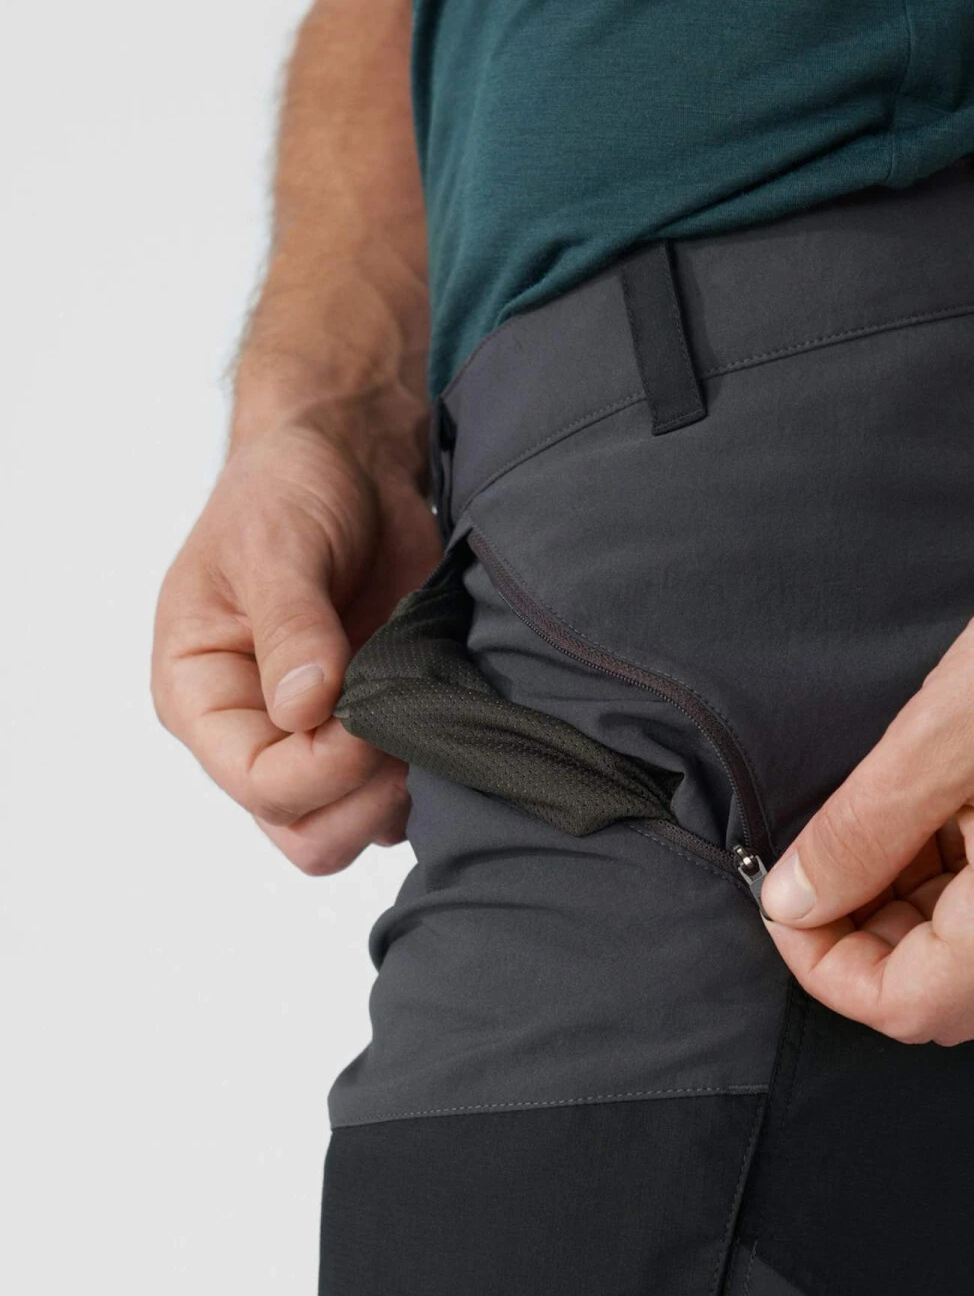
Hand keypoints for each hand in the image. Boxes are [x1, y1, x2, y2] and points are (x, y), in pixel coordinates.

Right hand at [152, 418, 439, 872]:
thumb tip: (306, 707)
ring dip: (405, 792)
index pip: (260, 786)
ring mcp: (321, 738)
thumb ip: (293, 626)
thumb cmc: (287, 491)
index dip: (326, 769)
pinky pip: (406, 794)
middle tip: (412, 729)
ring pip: (360, 827)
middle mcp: (256, 732)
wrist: (348, 460)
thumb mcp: (277, 545)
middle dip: (366, 800)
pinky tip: (449, 718)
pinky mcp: (381, 726)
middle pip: (307, 835)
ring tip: (431, 717)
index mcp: (202, 695)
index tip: (373, 713)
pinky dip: (434, 774)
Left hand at [757, 524, 973, 1043]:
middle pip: (948, 995)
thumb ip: (859, 834)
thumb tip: (795, 899)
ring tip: (887, 822)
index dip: (823, 963)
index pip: (901, 1005)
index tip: (785, 897)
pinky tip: (954, 814)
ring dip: (920, 914)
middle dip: (867, 940)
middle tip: (825, 858)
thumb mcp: (942, 736)